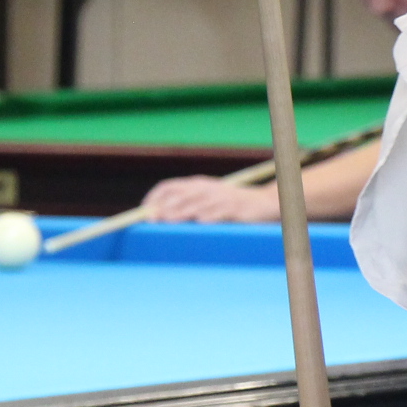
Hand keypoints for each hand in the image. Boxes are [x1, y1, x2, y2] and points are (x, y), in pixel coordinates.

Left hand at [141, 177, 279, 223]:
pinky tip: (198, 222)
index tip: (143, 210)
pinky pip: (219, 212)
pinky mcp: (234, 208)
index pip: (169, 186)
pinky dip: (208, 216)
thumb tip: (160, 215)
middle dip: (164, 207)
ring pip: (197, 204)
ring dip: (181, 212)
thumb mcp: (207, 200)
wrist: (263, 203)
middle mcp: (206, 188)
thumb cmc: (230, 205)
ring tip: (168, 220)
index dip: (154, 197)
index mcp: (197, 184)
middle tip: (151, 219)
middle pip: (180, 195)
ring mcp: (220, 197)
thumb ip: (187, 205)